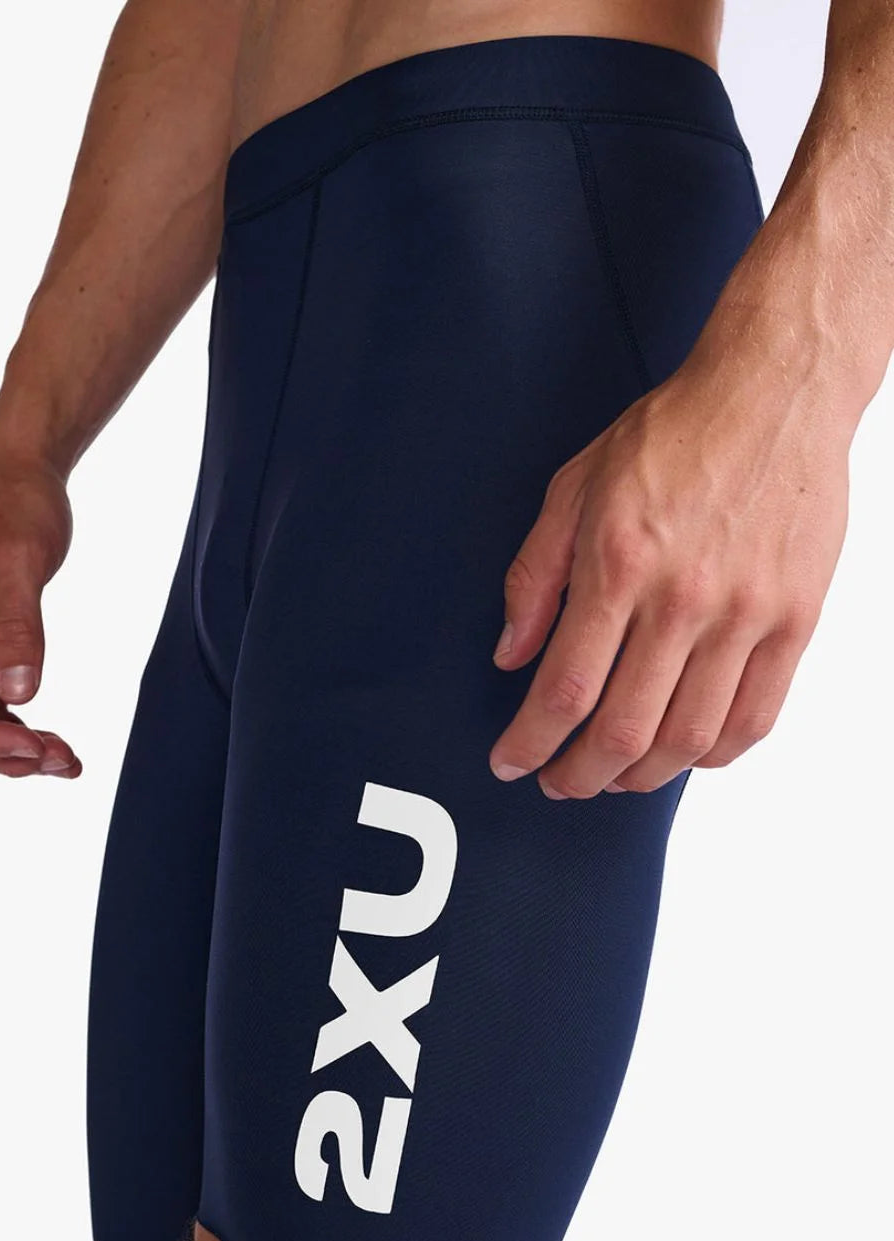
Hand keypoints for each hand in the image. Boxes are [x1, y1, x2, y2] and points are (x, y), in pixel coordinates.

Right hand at [0, 455, 80, 777]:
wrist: (22, 470)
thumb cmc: (16, 503)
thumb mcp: (21, 561)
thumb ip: (20, 627)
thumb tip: (19, 694)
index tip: (35, 750)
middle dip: (0, 753)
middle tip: (59, 762)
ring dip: (14, 745)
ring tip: (65, 760)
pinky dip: (20, 721)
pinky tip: (52, 738)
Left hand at [489, 343, 850, 797]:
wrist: (773, 393)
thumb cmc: (672, 435)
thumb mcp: (574, 488)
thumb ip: (535, 576)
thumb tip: (511, 651)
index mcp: (620, 563)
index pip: (564, 687)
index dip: (529, 741)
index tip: (511, 762)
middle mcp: (685, 598)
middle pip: (624, 730)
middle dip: (579, 775)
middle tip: (559, 781)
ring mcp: (747, 614)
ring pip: (689, 738)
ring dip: (641, 776)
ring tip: (614, 775)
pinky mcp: (795, 619)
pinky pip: (755, 717)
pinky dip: (713, 754)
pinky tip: (682, 752)